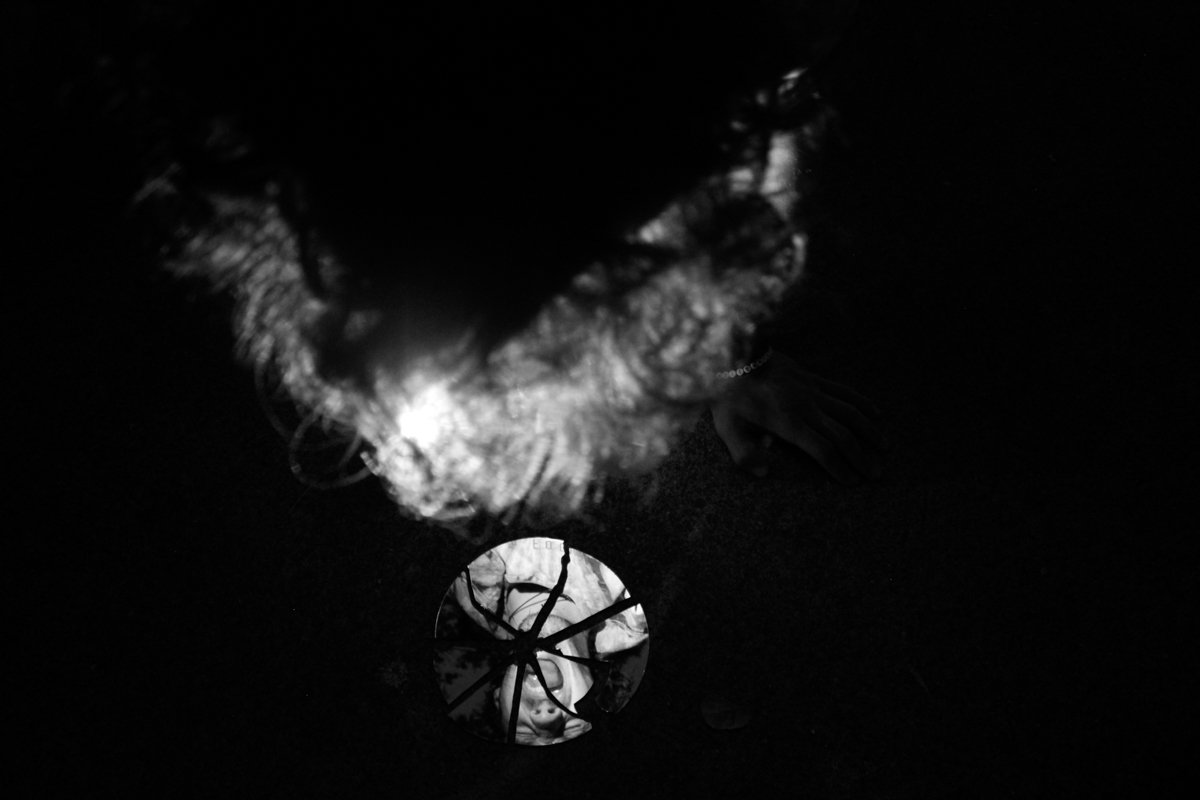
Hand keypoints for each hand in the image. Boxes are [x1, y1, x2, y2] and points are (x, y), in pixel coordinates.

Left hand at [710, 349, 887, 482]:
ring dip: (868, 431)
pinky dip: (862, 402)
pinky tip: (876, 413)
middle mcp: (805, 407)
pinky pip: (843, 390)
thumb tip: (763, 473)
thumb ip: (744, 453)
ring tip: (884, 447)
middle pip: (841, 434)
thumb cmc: (728, 395)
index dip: (839, 467)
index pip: (822, 449)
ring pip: (849, 412)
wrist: (733, 353)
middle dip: (860, 456)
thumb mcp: (727, 427)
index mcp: (787, 422)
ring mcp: (811, 390)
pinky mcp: (811, 378)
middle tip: (876, 473)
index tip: (853, 482)